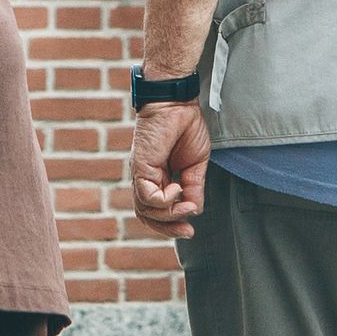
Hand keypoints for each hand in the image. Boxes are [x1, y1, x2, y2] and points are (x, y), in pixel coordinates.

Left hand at [130, 101, 211, 238]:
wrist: (177, 103)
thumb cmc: (186, 128)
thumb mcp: (196, 165)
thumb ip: (194, 189)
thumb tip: (195, 211)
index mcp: (158, 179)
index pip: (157, 211)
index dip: (172, 224)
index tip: (190, 230)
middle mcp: (146, 179)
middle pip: (147, 216)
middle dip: (168, 228)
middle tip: (188, 232)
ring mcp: (141, 174)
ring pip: (146, 210)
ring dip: (170, 214)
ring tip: (187, 205)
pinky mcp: (140, 167)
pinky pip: (147, 196)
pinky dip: (164, 199)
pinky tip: (177, 188)